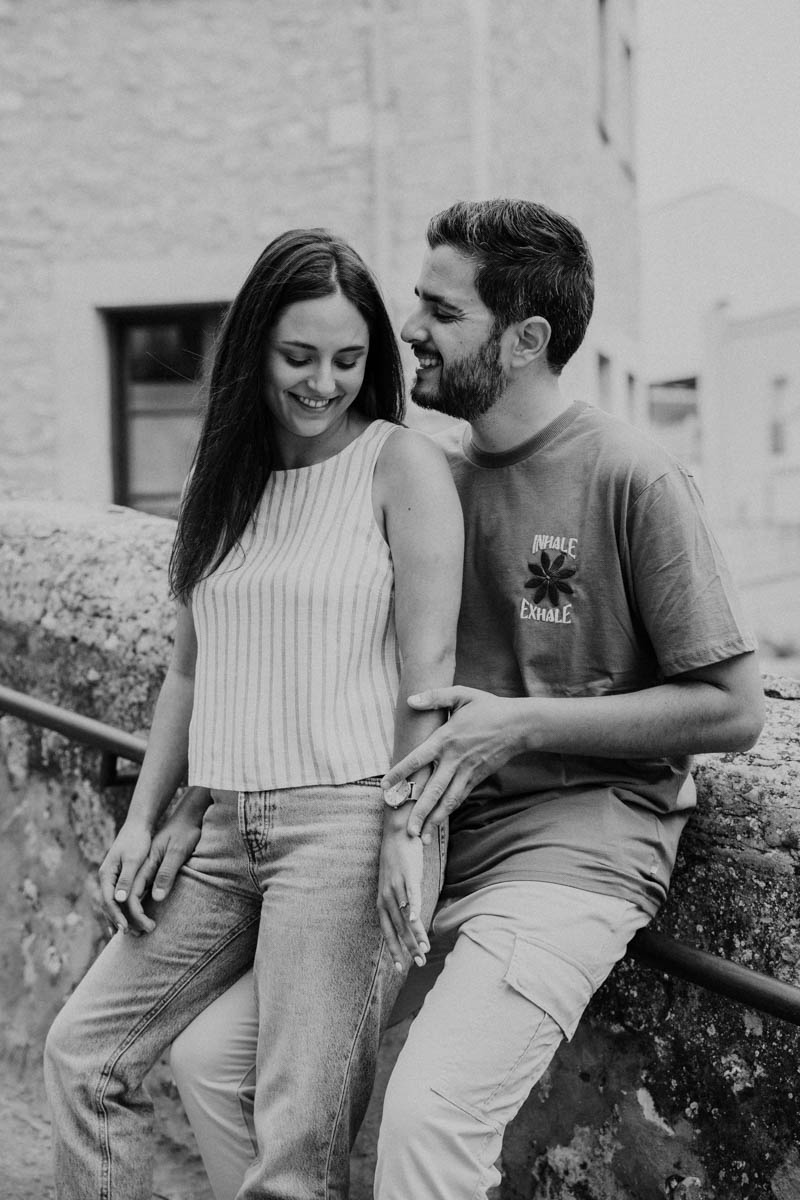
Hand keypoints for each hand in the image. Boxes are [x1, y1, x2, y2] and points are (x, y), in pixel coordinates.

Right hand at [98, 821, 152, 933]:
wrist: (138, 825)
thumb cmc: (137, 840)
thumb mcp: (133, 859)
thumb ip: (126, 878)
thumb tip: (119, 899)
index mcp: (107, 874)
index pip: (108, 901)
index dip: (117, 916)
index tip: (126, 928)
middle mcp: (106, 879)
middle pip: (108, 906)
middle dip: (119, 921)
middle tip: (134, 934)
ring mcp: (111, 879)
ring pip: (112, 905)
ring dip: (120, 919)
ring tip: (132, 933)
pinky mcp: (119, 878)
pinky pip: (118, 900)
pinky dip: (122, 912)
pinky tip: (130, 921)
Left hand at [377, 824, 429, 972]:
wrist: (397, 833)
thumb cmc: (398, 860)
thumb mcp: (395, 884)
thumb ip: (401, 902)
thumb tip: (410, 919)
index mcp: (382, 901)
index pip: (387, 931)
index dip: (394, 949)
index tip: (399, 967)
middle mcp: (387, 897)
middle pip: (398, 928)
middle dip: (409, 948)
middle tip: (419, 964)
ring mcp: (397, 887)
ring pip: (406, 917)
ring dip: (416, 935)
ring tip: (425, 950)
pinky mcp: (408, 876)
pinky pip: (412, 896)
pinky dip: (415, 910)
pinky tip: (418, 923)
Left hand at [381, 687, 525, 840]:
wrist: (519, 725)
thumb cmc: (488, 707)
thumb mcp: (462, 694)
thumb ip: (435, 696)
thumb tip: (410, 700)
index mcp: (446, 738)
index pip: (417, 759)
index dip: (400, 773)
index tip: (385, 787)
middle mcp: (454, 760)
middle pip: (433, 790)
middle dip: (419, 812)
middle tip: (406, 831)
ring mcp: (467, 772)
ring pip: (447, 801)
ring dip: (434, 820)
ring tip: (421, 838)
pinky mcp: (477, 779)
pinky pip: (459, 798)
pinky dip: (448, 812)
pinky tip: (437, 823)